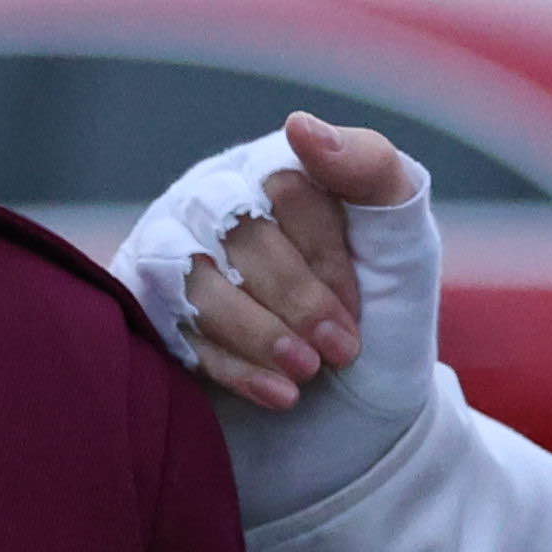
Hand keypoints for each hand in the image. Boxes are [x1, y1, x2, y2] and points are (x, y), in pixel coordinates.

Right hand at [112, 117, 446, 526]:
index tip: (360, 305)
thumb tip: (298, 126)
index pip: (284, 187)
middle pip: (233, 231)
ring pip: (192, 279)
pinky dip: (229, 365)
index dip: (326, 251)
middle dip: (295, 297)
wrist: (361, 425)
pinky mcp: (149, 317)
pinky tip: (278, 393)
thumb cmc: (383, 321)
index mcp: (273, 169)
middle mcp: (213, 203)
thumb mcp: (402, 244)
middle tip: (341, 350)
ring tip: (308, 374)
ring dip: (258, 332)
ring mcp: (172, 257)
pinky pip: (166, 329)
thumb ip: (372, 172)